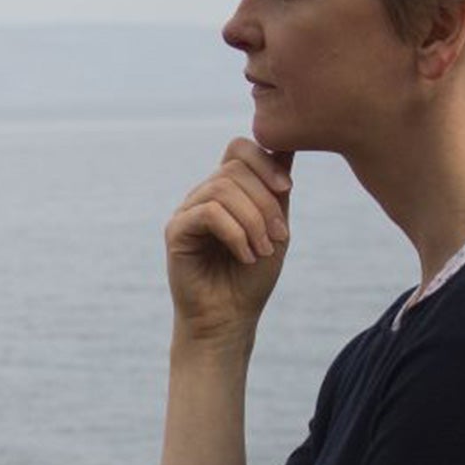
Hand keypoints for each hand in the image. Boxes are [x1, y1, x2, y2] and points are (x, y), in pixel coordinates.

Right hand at [164, 138, 293, 345]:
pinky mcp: (176, 231)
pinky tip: (245, 256)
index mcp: (226, 190)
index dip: (264, 160)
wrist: (229, 318)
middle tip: (279, 237)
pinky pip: (209, 213)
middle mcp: (203, 195)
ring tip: (262, 251)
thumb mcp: (276, 228)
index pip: (239, 148)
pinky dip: (235, 234)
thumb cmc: (251, 278)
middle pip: (234, 169)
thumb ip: (277, 191)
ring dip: (253, 221)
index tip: (287, 189)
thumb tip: (288, 146)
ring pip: (223, 190)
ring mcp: (187, 211)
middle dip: (265, 201)